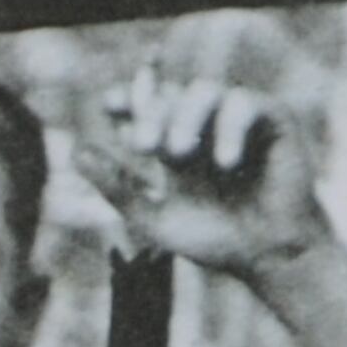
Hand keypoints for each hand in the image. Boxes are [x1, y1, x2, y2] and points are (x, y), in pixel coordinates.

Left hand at [83, 72, 335, 280]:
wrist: (267, 256)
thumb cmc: (214, 240)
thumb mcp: (153, 217)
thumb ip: (116, 186)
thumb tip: (74, 151)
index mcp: (175, 142)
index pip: (149, 105)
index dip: (130, 98)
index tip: (108, 104)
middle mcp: (206, 125)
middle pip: (172, 94)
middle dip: (154, 113)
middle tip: (143, 147)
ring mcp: (238, 119)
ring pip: (205, 91)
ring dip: (186, 117)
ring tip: (177, 154)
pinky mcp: (272, 119)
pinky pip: (245, 104)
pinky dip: (231, 128)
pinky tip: (225, 163)